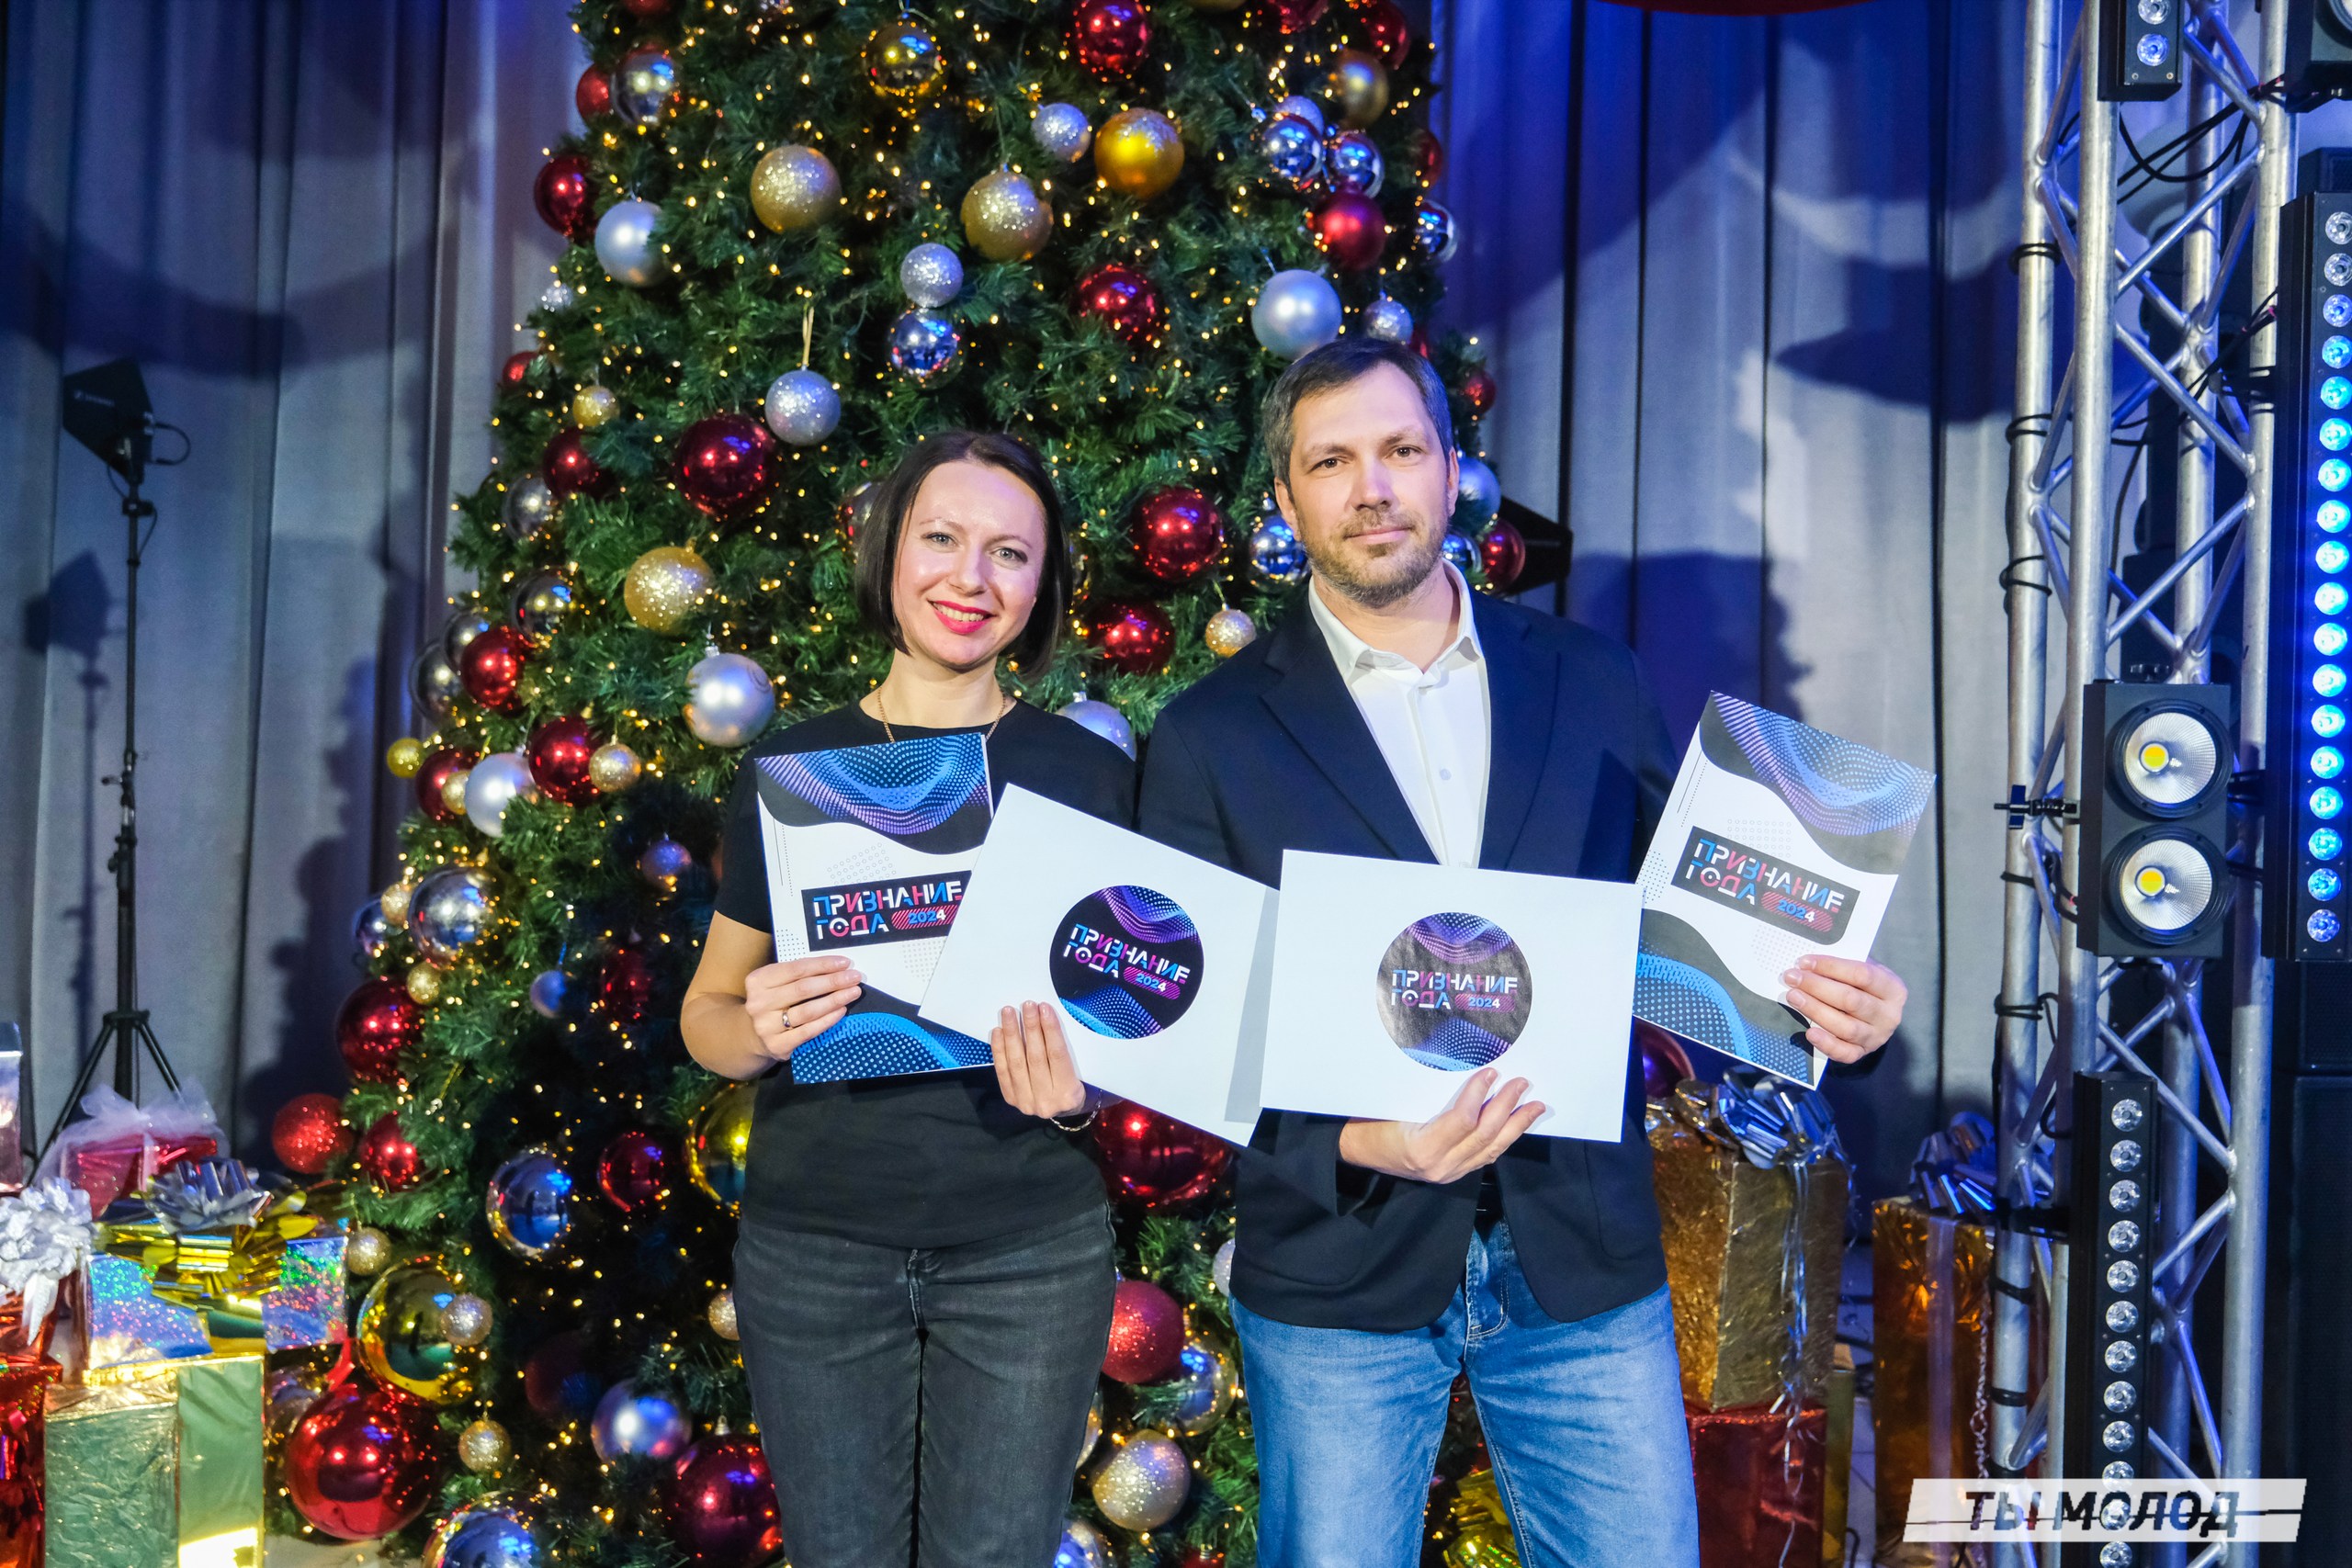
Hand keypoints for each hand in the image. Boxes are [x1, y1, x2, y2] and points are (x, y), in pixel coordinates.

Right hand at [743, 954, 862, 1062]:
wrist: (754, 1035)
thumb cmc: (774, 1002)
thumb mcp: (777, 983)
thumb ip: (799, 975)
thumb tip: (838, 968)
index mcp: (758, 980)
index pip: (796, 969)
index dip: (823, 965)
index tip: (845, 963)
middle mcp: (758, 1003)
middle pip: (803, 989)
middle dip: (833, 981)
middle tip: (855, 977)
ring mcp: (766, 1026)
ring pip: (807, 1011)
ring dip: (834, 1000)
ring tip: (853, 992)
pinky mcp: (777, 1045)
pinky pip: (808, 1031)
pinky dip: (827, 1020)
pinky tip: (841, 1011)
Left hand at [991, 1002, 1089, 1119]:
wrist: (1061, 1107)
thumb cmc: (1073, 1083)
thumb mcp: (1078, 1069)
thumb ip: (1062, 1048)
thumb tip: (1044, 1017)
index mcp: (1068, 1094)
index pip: (1057, 1055)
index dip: (1050, 1029)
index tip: (1044, 1008)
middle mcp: (1046, 1102)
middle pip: (1035, 1057)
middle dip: (1030, 1027)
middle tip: (1027, 1006)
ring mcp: (1026, 1102)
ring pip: (1016, 1063)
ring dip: (1012, 1034)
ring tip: (1009, 1013)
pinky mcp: (1011, 1099)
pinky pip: (1002, 1071)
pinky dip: (999, 1049)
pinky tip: (999, 1032)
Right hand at [1335, 1068, 1545, 1185]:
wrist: (1358, 1151)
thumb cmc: (1372, 1122)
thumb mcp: (1394, 1103)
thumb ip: (1428, 1094)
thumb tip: (1460, 1066)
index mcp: (1423, 1149)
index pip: (1462, 1120)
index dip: (1480, 1095)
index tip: (1491, 1072)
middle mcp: (1440, 1166)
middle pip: (1484, 1136)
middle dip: (1507, 1108)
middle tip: (1521, 1084)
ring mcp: (1449, 1173)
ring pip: (1491, 1149)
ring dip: (1515, 1126)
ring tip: (1534, 1106)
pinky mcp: (1454, 1173)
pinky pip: (1485, 1156)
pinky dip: (1503, 1139)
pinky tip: (1515, 1125)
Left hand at [1783, 954, 1906, 1063]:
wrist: (1878, 1014)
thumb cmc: (1866, 987)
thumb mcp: (1865, 969)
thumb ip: (1843, 965)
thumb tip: (1809, 964)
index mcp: (1893, 989)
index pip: (1862, 974)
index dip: (1830, 966)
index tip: (1804, 962)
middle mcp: (1888, 1015)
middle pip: (1851, 1000)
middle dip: (1817, 987)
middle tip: (1792, 978)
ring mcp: (1876, 1036)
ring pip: (1845, 1026)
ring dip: (1815, 1010)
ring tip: (1794, 997)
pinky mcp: (1863, 1052)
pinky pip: (1844, 1052)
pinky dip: (1826, 1044)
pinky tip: (1810, 1032)